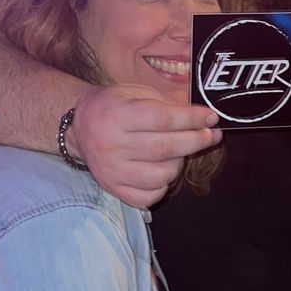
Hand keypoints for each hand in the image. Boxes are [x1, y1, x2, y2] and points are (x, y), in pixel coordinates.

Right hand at [73, 84, 221, 208]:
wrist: (78, 126)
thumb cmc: (113, 106)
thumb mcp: (136, 93)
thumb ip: (168, 104)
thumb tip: (202, 117)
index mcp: (117, 116)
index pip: (163, 119)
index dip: (192, 119)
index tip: (211, 118)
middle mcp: (112, 145)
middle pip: (166, 148)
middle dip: (196, 141)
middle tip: (212, 135)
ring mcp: (112, 171)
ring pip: (161, 176)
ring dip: (179, 164)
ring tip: (179, 152)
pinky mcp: (113, 189)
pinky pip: (148, 197)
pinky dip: (163, 186)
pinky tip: (162, 171)